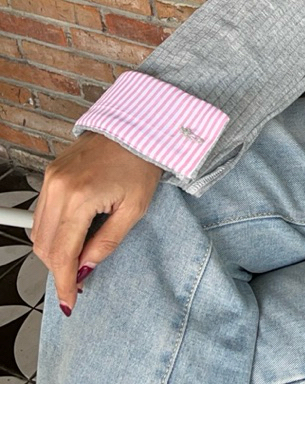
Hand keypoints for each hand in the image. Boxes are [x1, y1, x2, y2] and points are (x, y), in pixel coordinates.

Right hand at [31, 131, 162, 316]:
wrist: (139, 127)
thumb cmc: (142, 162)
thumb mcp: (134, 208)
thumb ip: (107, 242)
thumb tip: (86, 267)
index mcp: (79, 197)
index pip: (63, 253)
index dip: (64, 281)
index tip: (69, 300)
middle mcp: (58, 188)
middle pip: (44, 246)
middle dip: (59, 268)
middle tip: (79, 279)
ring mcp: (51, 179)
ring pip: (39, 231)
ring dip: (54, 251)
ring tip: (79, 256)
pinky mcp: (51, 174)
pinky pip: (42, 212)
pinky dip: (53, 230)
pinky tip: (72, 234)